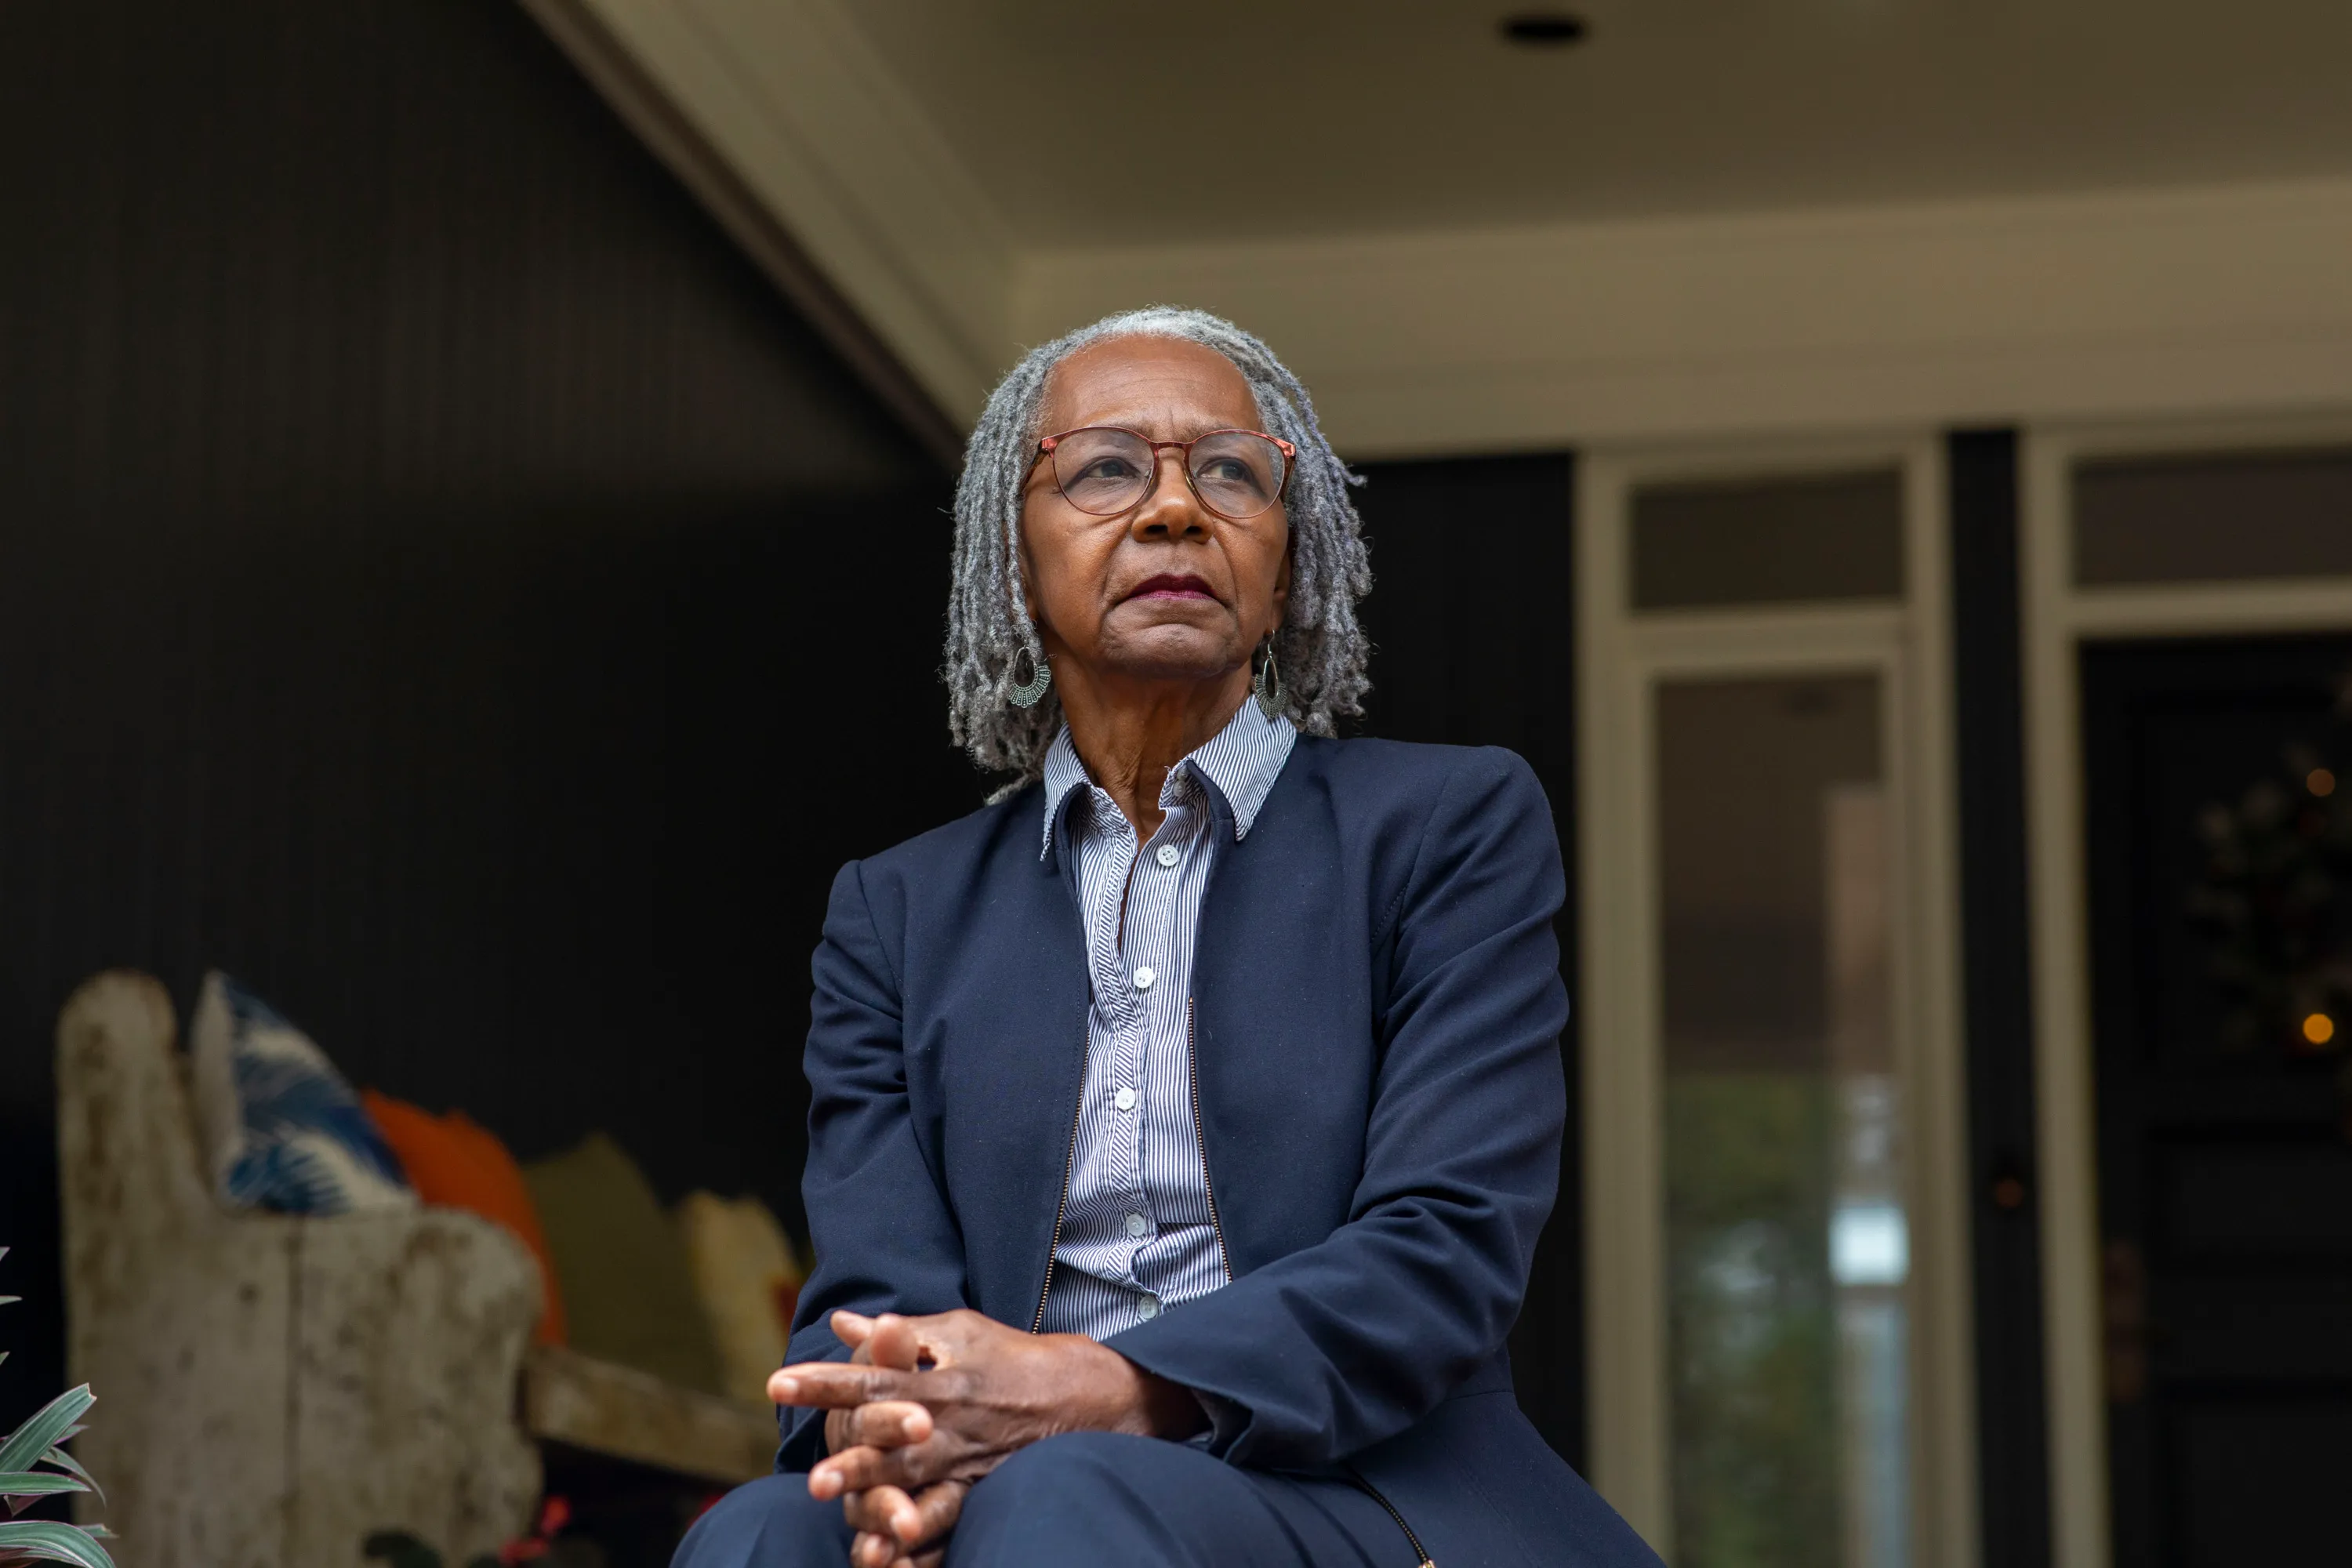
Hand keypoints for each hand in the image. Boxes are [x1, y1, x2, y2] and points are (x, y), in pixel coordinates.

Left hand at [771, 1309, 1203, 1565]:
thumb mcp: (955, 1333)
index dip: (823, 1382)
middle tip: (813, 1480)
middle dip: (854, 1462)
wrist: (1081, 1394)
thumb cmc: (1007, 1358)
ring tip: (855, 1527)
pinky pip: (950, 1520)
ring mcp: (968, 1461)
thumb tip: (842, 1322)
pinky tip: (891, 1559)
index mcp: (936, 1377)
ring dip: (884, 1502)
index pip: (870, 1379)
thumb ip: (897, 1337)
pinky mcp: (982, 1491)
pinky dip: (923, 1541)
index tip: (775, 1383)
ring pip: (920, 1485)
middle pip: (893, 1443)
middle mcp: (949, 1421)